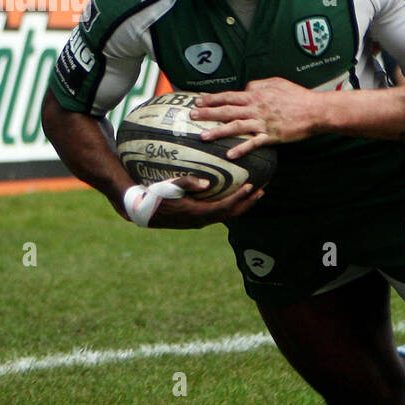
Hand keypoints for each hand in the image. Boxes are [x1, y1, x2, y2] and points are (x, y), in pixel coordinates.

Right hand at [124, 176, 263, 228]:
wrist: (143, 212)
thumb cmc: (154, 196)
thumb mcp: (168, 187)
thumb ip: (187, 183)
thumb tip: (207, 183)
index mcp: (197, 213)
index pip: (225, 207)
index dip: (240, 198)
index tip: (251, 187)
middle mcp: (202, 221)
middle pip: (231, 214)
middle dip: (248, 203)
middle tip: (261, 190)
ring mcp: (200, 221)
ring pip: (227, 215)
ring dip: (241, 205)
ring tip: (254, 193)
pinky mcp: (197, 219)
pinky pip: (219, 213)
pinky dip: (231, 205)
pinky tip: (235, 195)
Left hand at [191, 77, 321, 156]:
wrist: (315, 110)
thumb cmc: (297, 96)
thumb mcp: (276, 82)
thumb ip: (258, 84)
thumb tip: (246, 88)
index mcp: (256, 95)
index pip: (229, 96)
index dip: (212, 98)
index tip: (198, 100)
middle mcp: (256, 108)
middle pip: (227, 110)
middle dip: (208, 113)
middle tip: (192, 115)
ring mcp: (262, 123)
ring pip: (235, 127)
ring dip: (217, 132)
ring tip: (202, 136)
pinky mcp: (271, 136)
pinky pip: (253, 143)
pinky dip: (241, 149)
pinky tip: (230, 154)